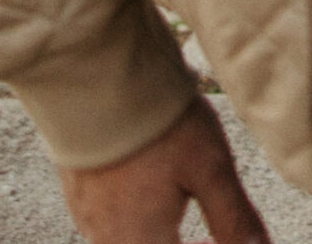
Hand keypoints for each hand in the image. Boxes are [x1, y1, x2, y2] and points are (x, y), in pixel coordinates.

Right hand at [59, 95, 269, 243]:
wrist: (99, 84)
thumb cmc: (160, 128)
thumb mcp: (211, 169)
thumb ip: (234, 218)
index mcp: (144, 243)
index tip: (221, 239)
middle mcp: (110, 240)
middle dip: (179, 242)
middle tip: (205, 234)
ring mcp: (88, 219)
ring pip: (129, 238)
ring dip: (158, 232)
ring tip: (180, 200)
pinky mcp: (77, 195)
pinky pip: (107, 221)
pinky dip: (135, 215)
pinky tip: (148, 183)